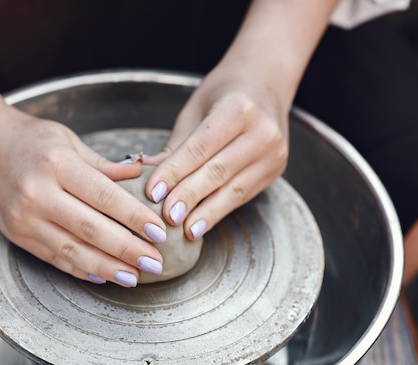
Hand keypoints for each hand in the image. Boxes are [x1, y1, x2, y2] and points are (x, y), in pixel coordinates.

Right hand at [0, 106, 166, 286]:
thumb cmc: (30, 140)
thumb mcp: (69, 141)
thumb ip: (104, 164)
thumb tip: (141, 175)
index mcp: (57, 164)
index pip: (104, 196)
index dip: (134, 217)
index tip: (159, 233)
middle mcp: (37, 194)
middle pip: (91, 229)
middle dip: (127, 249)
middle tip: (155, 262)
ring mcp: (24, 219)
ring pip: (73, 250)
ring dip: (107, 267)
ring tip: (134, 276)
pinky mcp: (17, 236)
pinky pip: (55, 258)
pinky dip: (81, 269)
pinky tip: (104, 276)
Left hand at [143, 67, 288, 239]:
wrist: (266, 82)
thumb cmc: (224, 94)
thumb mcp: (196, 111)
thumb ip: (175, 146)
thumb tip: (143, 174)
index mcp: (238, 109)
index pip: (200, 148)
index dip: (175, 172)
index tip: (152, 193)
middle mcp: (262, 132)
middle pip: (217, 171)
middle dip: (189, 197)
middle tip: (166, 217)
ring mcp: (273, 153)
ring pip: (233, 189)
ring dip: (206, 212)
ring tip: (184, 229)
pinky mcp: (275, 170)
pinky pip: (242, 195)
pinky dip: (219, 210)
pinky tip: (201, 223)